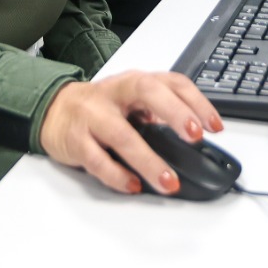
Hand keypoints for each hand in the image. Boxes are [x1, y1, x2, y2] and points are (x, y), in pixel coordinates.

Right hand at [38, 71, 223, 195]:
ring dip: (148, 160)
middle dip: (174, 112)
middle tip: (194, 137)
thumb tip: (195, 136)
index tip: (214, 126)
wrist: (53, 111)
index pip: (172, 82)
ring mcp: (93, 115)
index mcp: (135, 82)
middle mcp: (115, 93)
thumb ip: (160, 112)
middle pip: (147, 92)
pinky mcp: (76, 141)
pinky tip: (133, 185)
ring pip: (121, 134)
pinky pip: (97, 159)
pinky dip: (116, 175)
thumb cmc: (100, 107)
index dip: (196, 102)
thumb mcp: (132, 101)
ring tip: (168, 182)